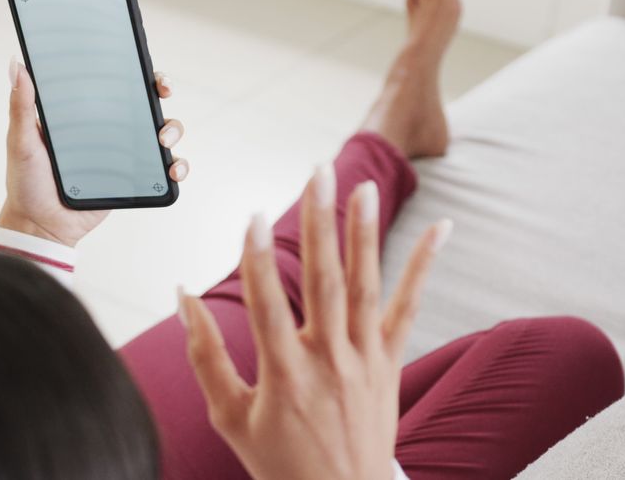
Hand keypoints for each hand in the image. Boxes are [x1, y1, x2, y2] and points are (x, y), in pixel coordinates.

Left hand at [0, 57, 189, 246]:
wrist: (42, 225)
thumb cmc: (27, 183)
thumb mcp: (21, 142)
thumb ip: (21, 106)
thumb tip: (17, 64)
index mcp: (85, 114)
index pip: (114, 82)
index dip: (133, 68)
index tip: (142, 62)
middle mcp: (110, 129)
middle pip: (146, 101)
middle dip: (162, 90)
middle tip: (162, 93)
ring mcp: (125, 154)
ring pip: (163, 131)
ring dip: (173, 129)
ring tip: (163, 141)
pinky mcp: (136, 179)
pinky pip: (166, 168)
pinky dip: (178, 165)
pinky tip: (172, 170)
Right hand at [180, 164, 451, 479]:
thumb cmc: (279, 461)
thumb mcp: (229, 416)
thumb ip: (204, 356)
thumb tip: (183, 298)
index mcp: (284, 375)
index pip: (267, 306)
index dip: (257, 259)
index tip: (252, 216)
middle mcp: (329, 362)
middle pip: (323, 282)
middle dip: (319, 223)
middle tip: (317, 173)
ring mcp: (365, 360)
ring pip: (365, 287)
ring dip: (364, 234)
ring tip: (363, 187)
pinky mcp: (391, 363)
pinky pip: (408, 308)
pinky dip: (424, 267)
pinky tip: (440, 229)